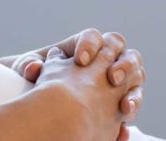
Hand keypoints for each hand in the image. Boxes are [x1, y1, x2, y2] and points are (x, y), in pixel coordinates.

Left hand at [0, 29, 145, 140]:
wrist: (43, 102)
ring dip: (134, 92)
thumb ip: (29, 65)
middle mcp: (104, 59)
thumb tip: (33, 68)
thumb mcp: (29, 69)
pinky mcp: (119, 102)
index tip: (80, 60)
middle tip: (111, 78)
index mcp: (83, 45)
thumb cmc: (36, 78)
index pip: (94, 37)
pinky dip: (129, 116)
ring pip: (137, 78)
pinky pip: (132, 106)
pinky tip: (122, 127)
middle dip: (123, 64)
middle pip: (124, 54)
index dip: (90, 46)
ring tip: (124, 107)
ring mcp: (116, 80)